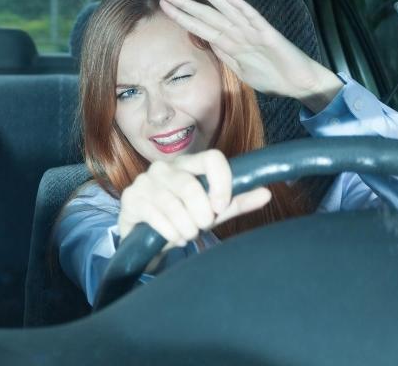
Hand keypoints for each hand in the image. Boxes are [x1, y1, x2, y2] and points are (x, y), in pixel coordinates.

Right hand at [117, 150, 271, 247]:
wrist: (144, 239)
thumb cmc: (181, 219)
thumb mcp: (211, 212)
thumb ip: (236, 202)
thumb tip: (266, 193)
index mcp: (187, 164)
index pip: (212, 158)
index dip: (222, 182)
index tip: (221, 207)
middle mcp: (164, 168)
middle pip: (191, 185)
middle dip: (202, 214)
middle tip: (203, 227)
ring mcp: (144, 182)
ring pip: (173, 204)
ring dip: (186, 226)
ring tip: (188, 234)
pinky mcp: (131, 200)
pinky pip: (156, 216)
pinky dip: (170, 232)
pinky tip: (173, 238)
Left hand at [158, 0, 341, 112]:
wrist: (298, 83)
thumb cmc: (271, 75)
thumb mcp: (240, 69)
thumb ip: (225, 54)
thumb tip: (207, 41)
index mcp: (230, 43)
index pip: (200, 26)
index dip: (182, 16)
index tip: (164, 6)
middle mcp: (239, 33)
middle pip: (208, 16)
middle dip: (186, 4)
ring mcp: (253, 32)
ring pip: (227, 12)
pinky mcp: (269, 35)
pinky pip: (254, 19)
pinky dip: (241, 8)